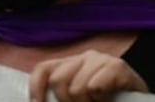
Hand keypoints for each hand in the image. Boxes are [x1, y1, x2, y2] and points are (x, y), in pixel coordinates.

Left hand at [29, 50, 148, 101]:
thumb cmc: (110, 101)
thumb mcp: (82, 99)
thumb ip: (64, 97)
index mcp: (71, 64)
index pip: (43, 69)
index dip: (36, 88)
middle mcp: (85, 57)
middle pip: (58, 81)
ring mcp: (102, 59)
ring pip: (76, 88)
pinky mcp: (118, 67)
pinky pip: (96, 86)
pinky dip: (101, 99)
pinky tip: (110, 100)